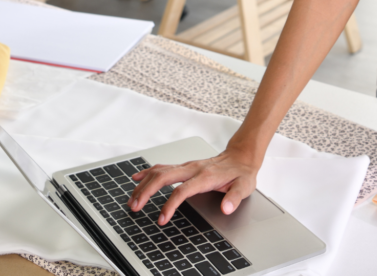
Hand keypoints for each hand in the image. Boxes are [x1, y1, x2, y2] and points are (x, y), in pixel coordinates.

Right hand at [127, 149, 259, 224]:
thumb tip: (226, 208)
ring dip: (144, 184)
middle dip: (146, 192)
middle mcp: (192, 169)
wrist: (240, 157)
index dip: (170, 205)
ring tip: (132, 198)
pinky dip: (147, 172)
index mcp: (205, 176)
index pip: (182, 191)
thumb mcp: (244, 187)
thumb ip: (235, 198)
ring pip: (159, 171)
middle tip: (135, 207)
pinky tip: (137, 177)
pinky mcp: (184, 166)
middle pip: (163, 177)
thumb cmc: (241, 173)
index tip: (162, 219)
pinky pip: (162, 167)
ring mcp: (187, 166)